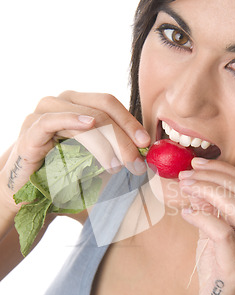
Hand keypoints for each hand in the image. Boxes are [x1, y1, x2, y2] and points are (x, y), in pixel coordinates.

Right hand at [0, 91, 150, 213]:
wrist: (27, 193)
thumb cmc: (62, 175)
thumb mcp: (95, 160)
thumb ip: (116, 152)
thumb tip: (147, 155)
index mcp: (79, 104)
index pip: (111, 104)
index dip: (131, 121)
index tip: (146, 144)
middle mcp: (62, 102)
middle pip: (103, 110)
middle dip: (124, 137)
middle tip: (136, 162)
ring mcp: (44, 112)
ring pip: (86, 117)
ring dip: (107, 142)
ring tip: (117, 166)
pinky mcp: (30, 129)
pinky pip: (52, 120)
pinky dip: (72, 120)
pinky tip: (89, 126)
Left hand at [179, 158, 234, 294]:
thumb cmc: (218, 280)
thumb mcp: (216, 241)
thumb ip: (213, 213)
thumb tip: (199, 183)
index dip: (224, 170)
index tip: (198, 164)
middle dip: (213, 176)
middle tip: (187, 173)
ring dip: (207, 190)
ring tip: (185, 187)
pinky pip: (221, 232)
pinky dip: (200, 216)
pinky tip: (185, 213)